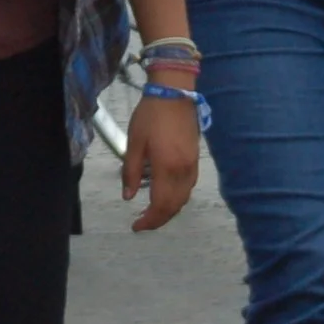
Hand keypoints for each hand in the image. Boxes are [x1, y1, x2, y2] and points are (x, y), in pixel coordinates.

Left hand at [122, 89, 198, 231]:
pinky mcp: (195, 161)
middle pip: (174, 206)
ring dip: (168, 210)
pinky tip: (165, 194)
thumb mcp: (134, 142)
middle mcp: (183, 173)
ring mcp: (192, 168)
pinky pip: (187, 188)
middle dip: (159, 219)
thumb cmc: (150, 117)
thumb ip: (131, 171)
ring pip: (183, 199)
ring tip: (151, 212)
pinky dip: (176, 198)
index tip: (136, 226)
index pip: (160, 205)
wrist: (174, 96)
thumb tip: (128, 196)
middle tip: (142, 223)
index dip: (149, 220)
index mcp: (167, 168)